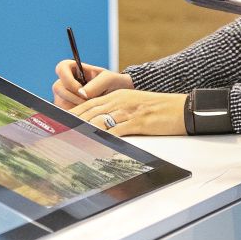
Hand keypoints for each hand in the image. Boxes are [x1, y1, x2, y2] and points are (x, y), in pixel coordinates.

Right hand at [52, 59, 131, 108]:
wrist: (119, 97)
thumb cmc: (114, 84)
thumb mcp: (109, 80)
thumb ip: (97, 84)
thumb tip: (81, 93)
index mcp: (74, 68)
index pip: (61, 68)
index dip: (68, 79)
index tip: (81, 89)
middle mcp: (66, 81)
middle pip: (58, 88)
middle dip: (72, 97)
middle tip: (88, 102)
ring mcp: (65, 95)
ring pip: (59, 102)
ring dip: (75, 107)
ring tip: (91, 107)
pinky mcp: (67, 108)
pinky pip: (64, 113)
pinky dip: (75, 115)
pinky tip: (87, 114)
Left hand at [71, 88, 188, 135]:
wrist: (182, 108)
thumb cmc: (159, 110)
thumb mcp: (134, 106)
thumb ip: (117, 113)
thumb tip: (101, 127)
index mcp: (117, 96)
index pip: (89, 104)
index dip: (74, 113)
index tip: (60, 122)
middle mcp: (119, 101)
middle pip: (89, 111)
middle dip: (72, 122)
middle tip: (58, 132)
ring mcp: (128, 111)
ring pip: (99, 119)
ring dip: (83, 130)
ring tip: (69, 139)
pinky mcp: (137, 122)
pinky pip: (116, 130)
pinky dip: (103, 137)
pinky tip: (94, 143)